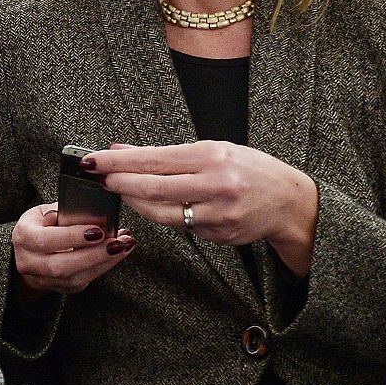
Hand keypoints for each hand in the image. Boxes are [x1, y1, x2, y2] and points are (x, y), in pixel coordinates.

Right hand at [11, 202, 134, 295]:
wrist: (31, 250)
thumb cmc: (41, 225)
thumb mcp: (46, 212)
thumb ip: (64, 212)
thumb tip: (93, 212)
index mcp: (23, 236)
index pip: (45, 240)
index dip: (71, 237)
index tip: (97, 231)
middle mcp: (29, 261)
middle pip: (61, 265)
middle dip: (93, 254)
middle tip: (118, 243)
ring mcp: (44, 279)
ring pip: (75, 277)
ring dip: (104, 262)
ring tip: (124, 246)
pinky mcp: (61, 288)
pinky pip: (84, 281)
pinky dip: (103, 267)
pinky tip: (117, 254)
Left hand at [95, 141, 318, 272]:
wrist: (290, 202)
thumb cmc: (249, 169)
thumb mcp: (213, 150)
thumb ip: (167, 153)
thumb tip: (122, 149)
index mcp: (212, 157)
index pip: (154, 159)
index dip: (119, 161)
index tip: (95, 160)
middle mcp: (215, 185)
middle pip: (153, 187)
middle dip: (120, 182)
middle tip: (100, 178)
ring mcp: (217, 214)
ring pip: (161, 212)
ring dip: (135, 202)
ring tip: (120, 190)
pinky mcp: (218, 235)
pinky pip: (180, 226)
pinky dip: (164, 215)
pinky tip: (157, 205)